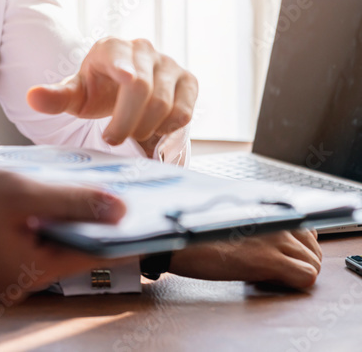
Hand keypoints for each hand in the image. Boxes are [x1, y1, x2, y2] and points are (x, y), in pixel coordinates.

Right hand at [0, 156, 129, 297]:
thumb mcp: (21, 191)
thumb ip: (74, 203)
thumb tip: (121, 212)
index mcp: (29, 273)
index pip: (94, 256)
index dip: (125, 232)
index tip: (154, 213)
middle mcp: (18, 280)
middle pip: (73, 249)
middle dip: (96, 219)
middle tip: (122, 188)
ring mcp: (1, 269)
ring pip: (51, 240)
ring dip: (67, 214)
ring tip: (86, 183)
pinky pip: (29, 236)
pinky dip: (42, 215)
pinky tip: (44, 189)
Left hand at [26, 38, 197, 150]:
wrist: (123, 94)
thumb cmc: (96, 92)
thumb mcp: (74, 96)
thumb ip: (54, 97)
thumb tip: (32, 97)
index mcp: (111, 48)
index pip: (121, 57)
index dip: (126, 68)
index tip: (128, 79)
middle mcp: (143, 49)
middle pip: (143, 89)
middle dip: (126, 121)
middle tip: (111, 139)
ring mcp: (169, 64)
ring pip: (165, 104)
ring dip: (145, 128)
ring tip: (129, 134)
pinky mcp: (188, 81)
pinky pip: (184, 112)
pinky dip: (167, 128)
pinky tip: (151, 129)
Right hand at [167, 229, 321, 289]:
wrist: (176, 241)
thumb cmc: (197, 232)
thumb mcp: (232, 218)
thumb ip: (258, 221)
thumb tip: (276, 240)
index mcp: (267, 207)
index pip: (307, 228)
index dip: (295, 247)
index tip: (279, 255)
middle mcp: (276, 219)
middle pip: (314, 248)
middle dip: (299, 262)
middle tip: (274, 268)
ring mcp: (275, 238)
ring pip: (314, 263)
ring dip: (296, 272)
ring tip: (270, 274)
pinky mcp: (269, 259)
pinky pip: (306, 276)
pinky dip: (294, 282)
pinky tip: (270, 279)